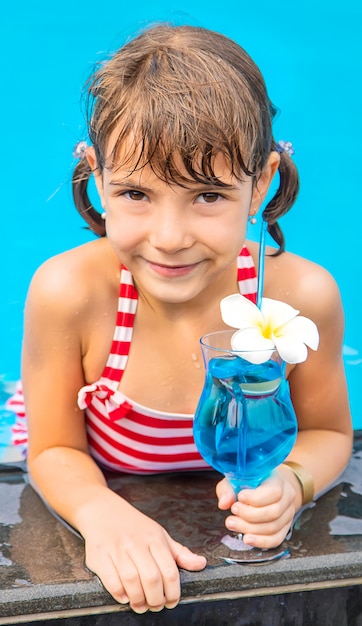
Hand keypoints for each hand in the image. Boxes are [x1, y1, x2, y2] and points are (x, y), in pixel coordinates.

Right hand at [82, 494, 206, 612]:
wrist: (103, 511)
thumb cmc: (135, 527)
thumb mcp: (160, 535)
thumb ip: (180, 553)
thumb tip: (201, 564)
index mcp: (154, 538)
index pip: (169, 571)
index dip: (173, 592)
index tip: (172, 601)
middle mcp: (136, 543)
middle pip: (151, 579)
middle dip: (156, 599)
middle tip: (156, 606)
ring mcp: (117, 549)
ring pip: (131, 581)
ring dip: (138, 600)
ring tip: (141, 605)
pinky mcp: (100, 556)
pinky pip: (111, 580)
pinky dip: (120, 593)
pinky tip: (125, 597)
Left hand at [216, 470, 296, 548]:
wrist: (266, 486)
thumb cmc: (249, 482)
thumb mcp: (237, 478)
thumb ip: (228, 489)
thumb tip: (224, 504)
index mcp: (278, 481)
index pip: (274, 492)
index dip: (255, 498)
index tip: (239, 497)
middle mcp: (287, 498)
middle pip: (273, 512)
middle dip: (249, 515)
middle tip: (233, 511)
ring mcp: (288, 514)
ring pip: (273, 528)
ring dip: (250, 529)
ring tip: (232, 523)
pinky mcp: (284, 528)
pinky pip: (276, 540)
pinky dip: (260, 542)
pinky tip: (246, 539)